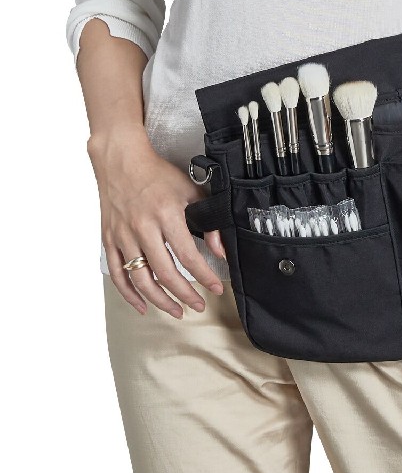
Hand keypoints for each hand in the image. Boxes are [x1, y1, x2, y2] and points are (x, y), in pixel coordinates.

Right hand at [89, 128, 225, 316]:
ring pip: (140, 279)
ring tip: (176, 311)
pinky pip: (118, 274)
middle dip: (185, 294)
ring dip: (160, 300)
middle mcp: (142, 227)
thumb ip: (209, 221)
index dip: (204, 276)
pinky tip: (143, 305)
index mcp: (166, 214)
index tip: (216, 289)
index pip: (189, 255)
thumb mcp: (192, 191)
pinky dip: (129, 294)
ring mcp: (123, 235)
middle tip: (199, 305)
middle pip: (165, 273)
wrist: (121, 161)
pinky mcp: (109, 239)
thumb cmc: (158, 175)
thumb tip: (220, 251)